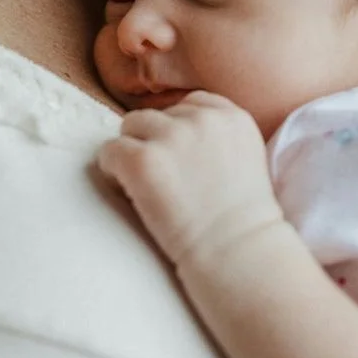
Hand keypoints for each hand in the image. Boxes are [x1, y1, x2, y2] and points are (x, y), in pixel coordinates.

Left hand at [98, 91, 283, 266]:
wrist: (236, 253)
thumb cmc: (241, 221)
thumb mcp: (248, 159)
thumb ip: (218, 136)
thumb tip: (173, 133)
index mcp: (231, 116)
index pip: (189, 104)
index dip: (177, 133)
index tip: (179, 162)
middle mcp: (202, 119)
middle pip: (157, 116)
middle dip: (154, 143)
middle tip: (161, 179)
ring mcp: (171, 136)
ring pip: (130, 128)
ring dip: (132, 153)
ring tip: (145, 186)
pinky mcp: (142, 160)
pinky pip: (109, 151)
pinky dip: (112, 171)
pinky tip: (129, 192)